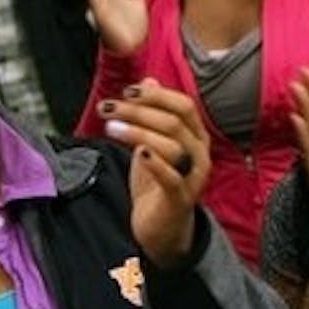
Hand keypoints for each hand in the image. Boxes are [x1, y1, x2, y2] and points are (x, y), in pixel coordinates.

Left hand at [95, 78, 211, 268]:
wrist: (162, 228)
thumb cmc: (157, 184)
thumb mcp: (152, 143)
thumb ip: (151, 114)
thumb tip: (148, 80)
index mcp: (196, 137)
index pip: (184, 106)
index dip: (156, 95)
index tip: (126, 91)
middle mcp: (201, 154)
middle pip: (175, 122)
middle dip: (138, 111)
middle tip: (108, 108)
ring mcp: (194, 177)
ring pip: (173, 146)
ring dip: (139, 133)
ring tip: (111, 129)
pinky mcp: (182, 198)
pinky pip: (172, 177)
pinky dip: (156, 163)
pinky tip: (138, 153)